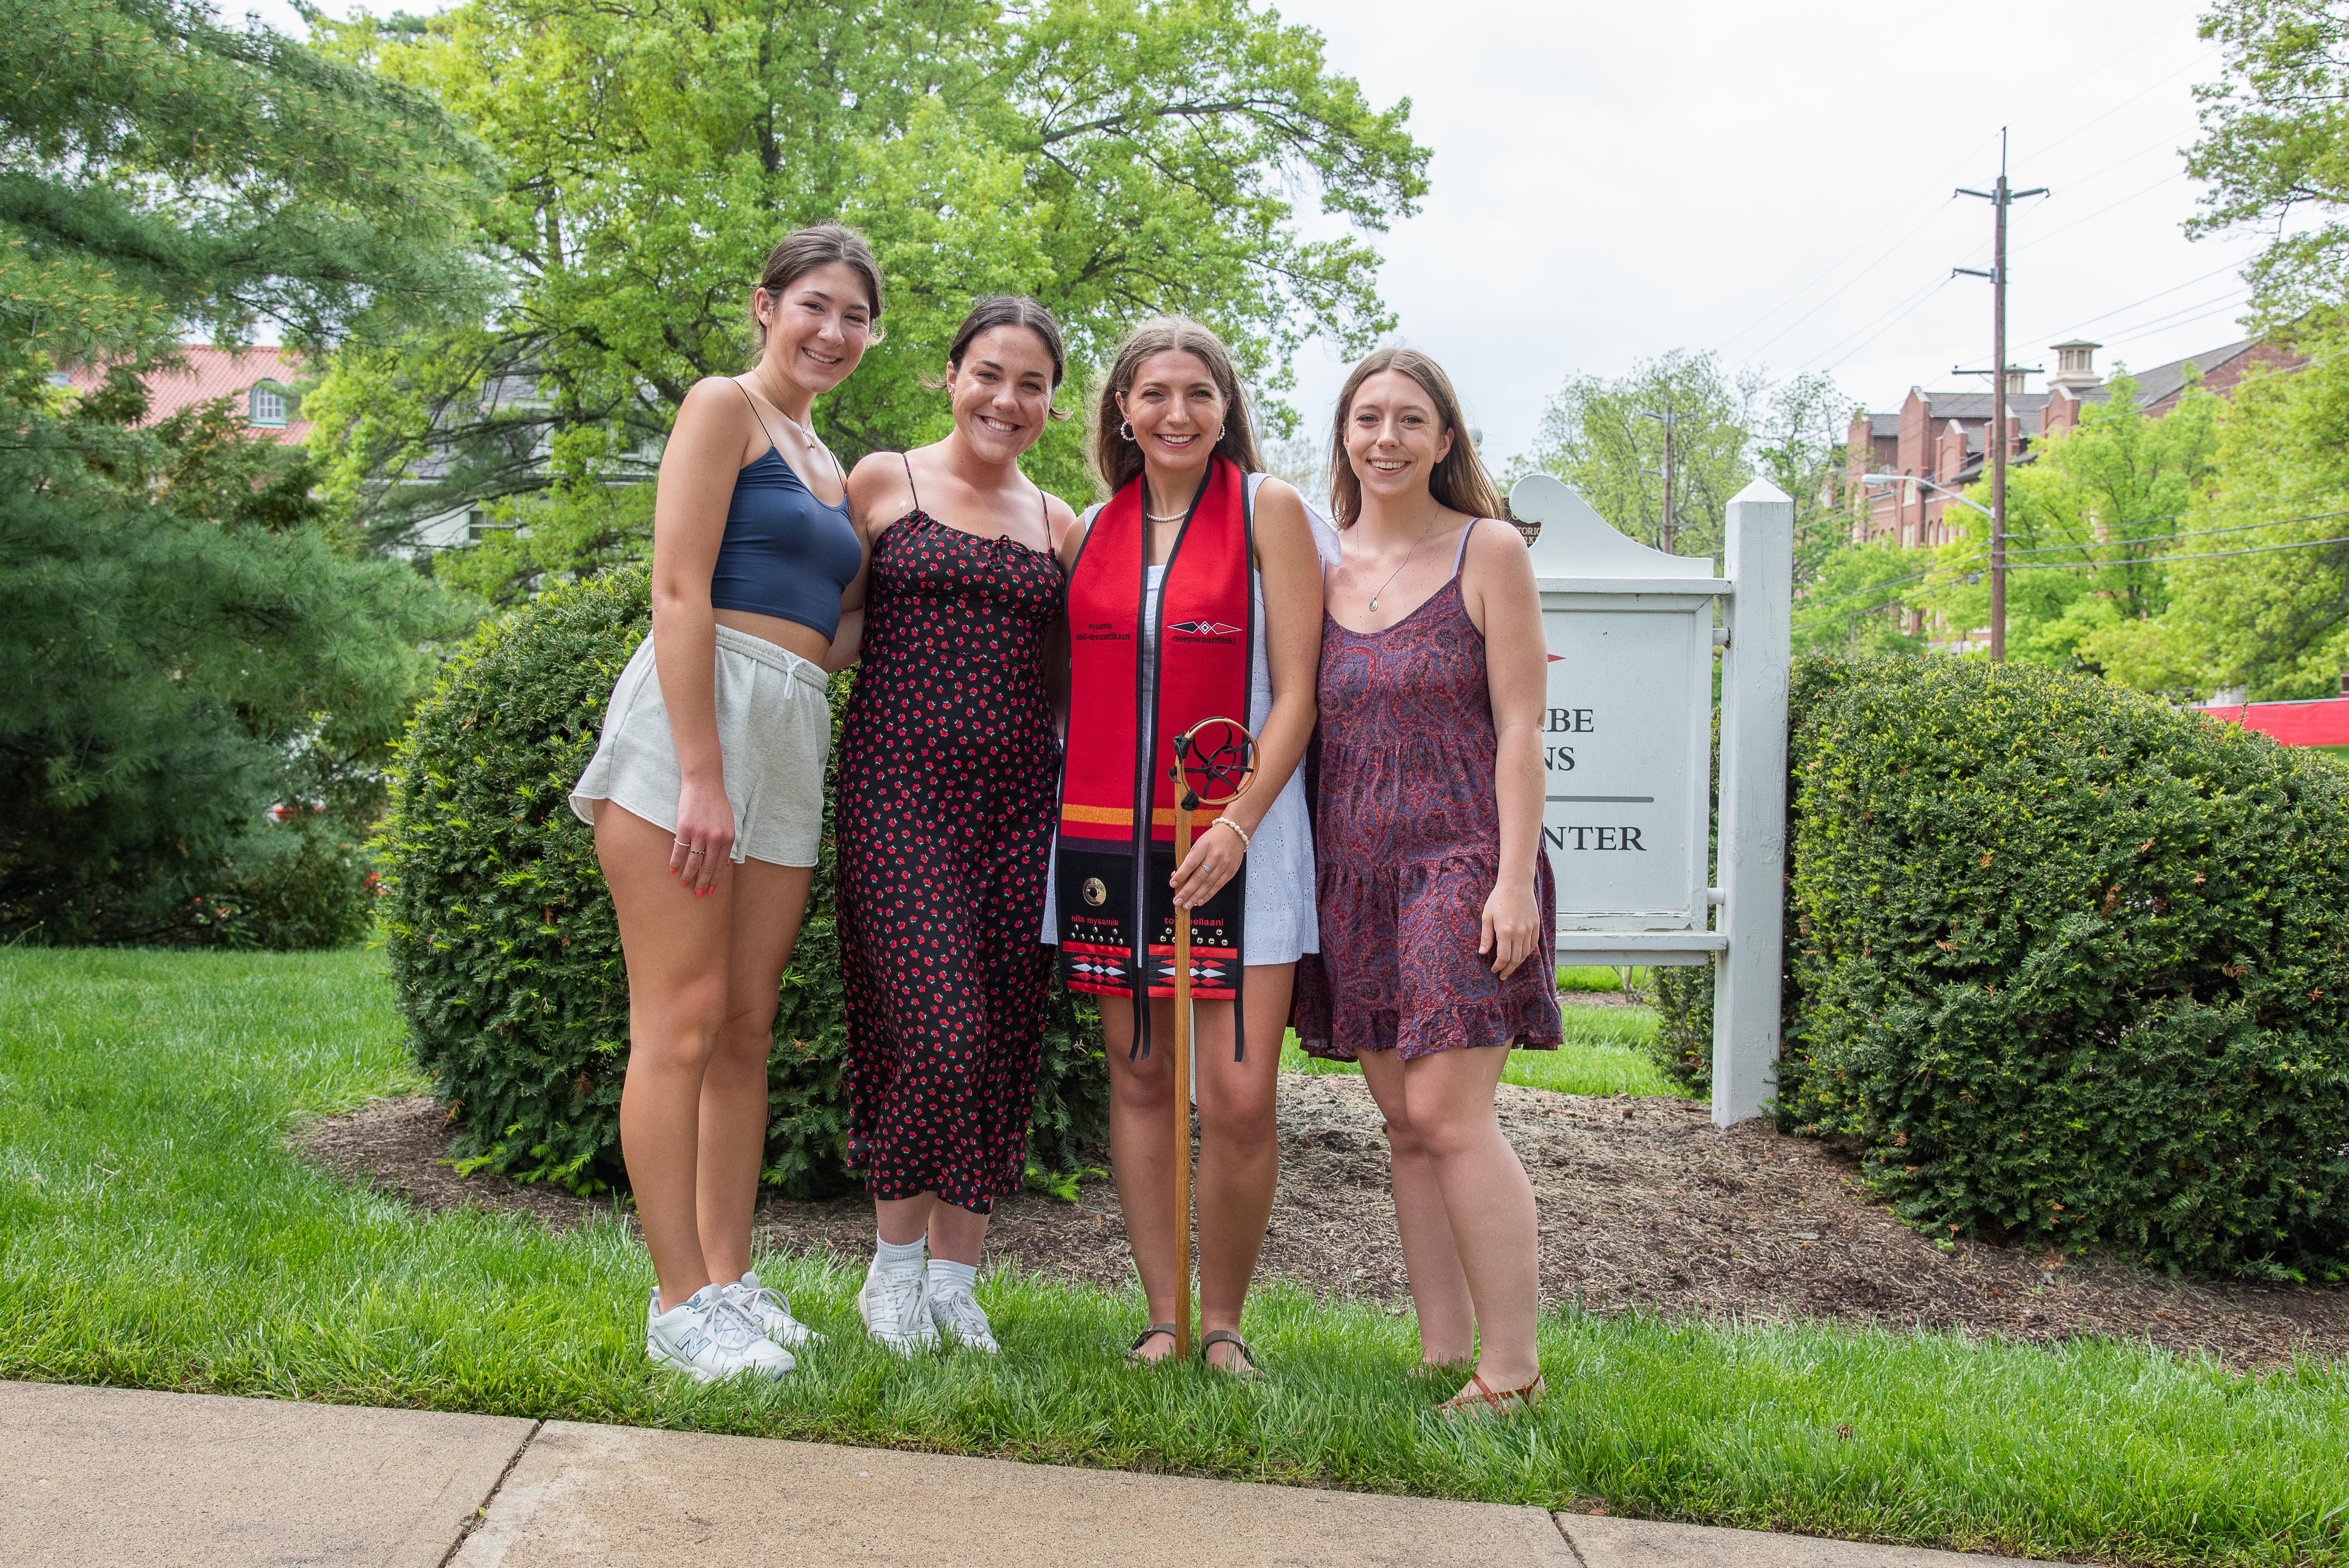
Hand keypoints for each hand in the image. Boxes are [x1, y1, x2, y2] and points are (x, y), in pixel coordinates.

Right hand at [669, 777, 734, 896]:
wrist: (704, 782)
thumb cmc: (716, 803)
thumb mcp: (728, 822)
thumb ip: (727, 842)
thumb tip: (725, 864)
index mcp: (728, 837)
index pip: (721, 865)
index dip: (716, 879)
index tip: (712, 890)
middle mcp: (715, 838)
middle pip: (707, 867)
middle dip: (703, 883)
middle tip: (698, 894)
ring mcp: (699, 833)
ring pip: (693, 861)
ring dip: (688, 875)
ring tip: (684, 884)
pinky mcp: (685, 828)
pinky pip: (679, 850)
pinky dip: (675, 862)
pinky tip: (673, 870)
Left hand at [1170, 819, 1246, 908]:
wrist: (1235, 833)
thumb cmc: (1214, 838)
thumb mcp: (1199, 843)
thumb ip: (1189, 859)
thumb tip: (1177, 876)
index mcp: (1204, 846)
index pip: (1190, 863)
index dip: (1181, 875)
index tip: (1173, 884)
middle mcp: (1215, 856)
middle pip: (1199, 877)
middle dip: (1187, 891)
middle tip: (1178, 900)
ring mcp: (1224, 865)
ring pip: (1207, 885)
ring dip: (1195, 897)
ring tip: (1186, 905)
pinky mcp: (1230, 872)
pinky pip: (1217, 887)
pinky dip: (1207, 895)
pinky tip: (1199, 901)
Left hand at [1479, 878, 1538, 978]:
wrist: (1516, 884)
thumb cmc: (1498, 899)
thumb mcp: (1487, 917)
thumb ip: (1486, 936)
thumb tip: (1482, 953)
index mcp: (1506, 931)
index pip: (1504, 957)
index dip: (1498, 967)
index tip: (1494, 970)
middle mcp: (1520, 933)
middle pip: (1515, 959)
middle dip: (1508, 969)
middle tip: (1502, 975)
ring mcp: (1530, 930)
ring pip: (1525, 954)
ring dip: (1517, 963)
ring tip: (1509, 967)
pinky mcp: (1536, 926)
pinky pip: (1532, 945)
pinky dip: (1526, 953)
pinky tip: (1520, 956)